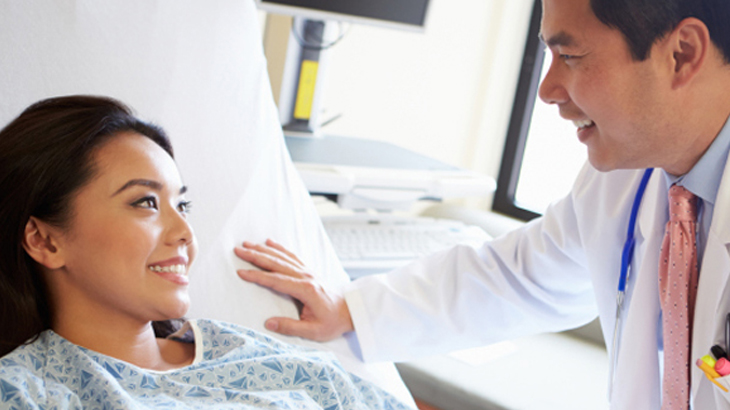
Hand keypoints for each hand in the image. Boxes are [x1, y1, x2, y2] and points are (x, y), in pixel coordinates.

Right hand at [234, 239, 353, 341]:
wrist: (351, 311)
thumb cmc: (333, 322)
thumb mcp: (314, 331)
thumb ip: (291, 327)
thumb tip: (268, 323)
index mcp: (305, 290)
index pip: (276, 280)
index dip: (257, 276)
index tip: (241, 272)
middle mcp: (305, 277)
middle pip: (276, 263)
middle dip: (255, 256)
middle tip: (238, 249)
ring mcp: (307, 272)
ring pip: (282, 257)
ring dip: (263, 250)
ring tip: (247, 244)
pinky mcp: (308, 272)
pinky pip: (291, 256)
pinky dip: (279, 248)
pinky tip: (270, 243)